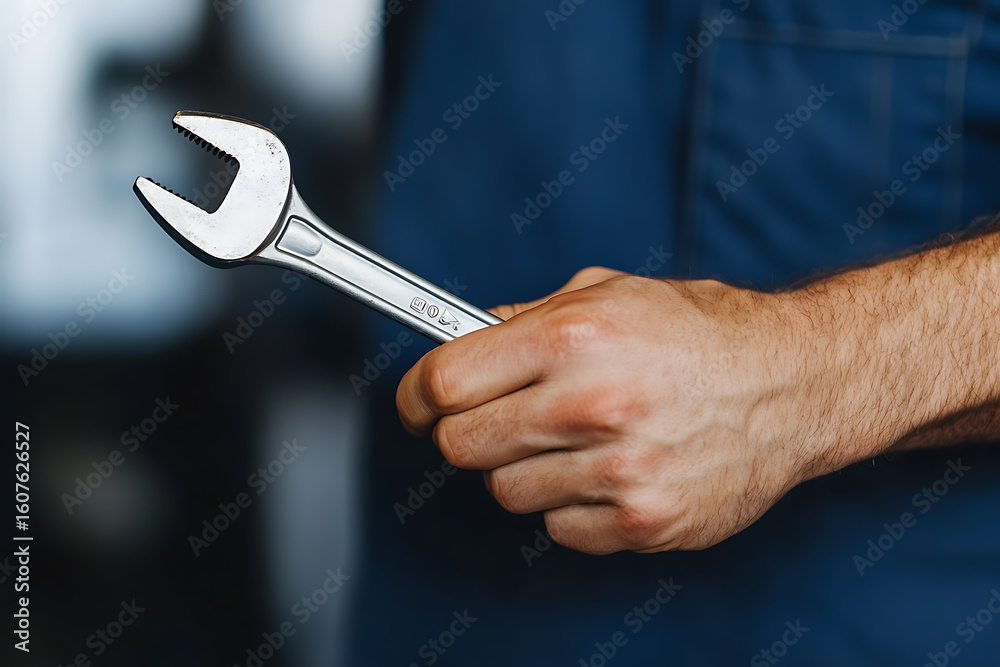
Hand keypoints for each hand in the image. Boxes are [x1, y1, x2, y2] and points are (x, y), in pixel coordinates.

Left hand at [396, 268, 837, 553]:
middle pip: (461, 445)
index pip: (444, 382)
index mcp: (573, 335)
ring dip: (526, 468)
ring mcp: (618, 469)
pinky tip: (611, 470)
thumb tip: (461, 340)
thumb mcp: (610, 292)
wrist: (794, 384)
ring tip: (578, 438)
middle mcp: (591, 403)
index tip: (417, 403)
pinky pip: (559, 529)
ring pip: (507, 492)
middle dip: (469, 432)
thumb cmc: (702, 332)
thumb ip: (527, 316)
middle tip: (501, 418)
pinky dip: (572, 505)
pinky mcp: (643, 520)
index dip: (417, 395)